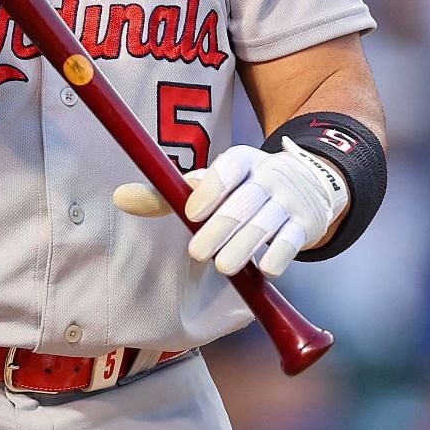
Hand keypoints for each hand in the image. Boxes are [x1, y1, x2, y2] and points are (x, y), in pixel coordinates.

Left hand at [111, 140, 347, 276]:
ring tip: (224, 266)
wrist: (310, 183)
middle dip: (221, 229)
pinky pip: (292, 242)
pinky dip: (278, 256)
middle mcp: (269, 176)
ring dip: (244, 247)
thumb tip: (120, 198)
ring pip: (266, 224)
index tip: (191, 214)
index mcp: (243, 160)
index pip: (229, 167)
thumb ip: (169, 195)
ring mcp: (291, 199)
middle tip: (198, 253)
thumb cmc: (245, 188)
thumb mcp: (213, 183)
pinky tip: (265, 268)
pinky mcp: (306, 224)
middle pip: (244, 202)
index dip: (211, 189)